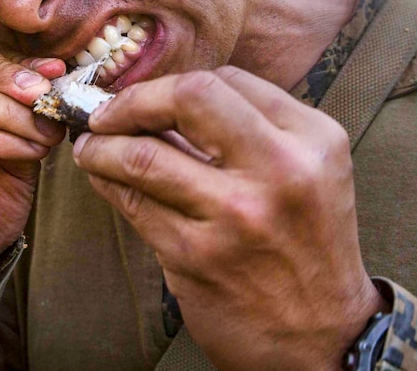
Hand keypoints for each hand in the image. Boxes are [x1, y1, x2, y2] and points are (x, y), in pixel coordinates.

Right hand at [0, 31, 66, 317]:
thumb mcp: (15, 144)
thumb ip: (28, 110)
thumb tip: (60, 74)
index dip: (15, 55)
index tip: (58, 70)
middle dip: (9, 71)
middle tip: (48, 93)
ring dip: (13, 112)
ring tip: (47, 132)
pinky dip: (3, 141)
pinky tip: (30, 153)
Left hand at [73, 66, 385, 370]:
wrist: (325, 337)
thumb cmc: (310, 247)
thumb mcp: (311, 172)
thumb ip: (256, 131)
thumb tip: (172, 100)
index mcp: (313, 139)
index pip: (229, 80)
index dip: (176, 83)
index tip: (149, 96)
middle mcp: (281, 169)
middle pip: (190, 96)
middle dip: (134, 98)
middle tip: (107, 110)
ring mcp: (236, 214)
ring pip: (144, 154)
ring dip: (102, 145)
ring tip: (90, 145)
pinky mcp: (197, 256)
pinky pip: (134, 203)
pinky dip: (107, 182)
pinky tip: (103, 177)